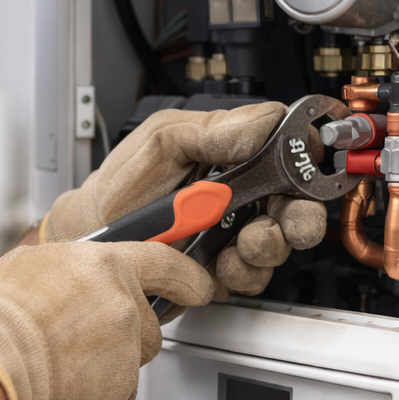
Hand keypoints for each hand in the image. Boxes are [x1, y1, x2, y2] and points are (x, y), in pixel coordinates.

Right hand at [0, 240, 213, 399]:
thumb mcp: (30, 266)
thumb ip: (71, 269)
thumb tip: (77, 275)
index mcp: (104, 265)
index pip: (165, 263)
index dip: (188, 276)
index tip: (201, 286)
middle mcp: (122, 305)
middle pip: (146, 325)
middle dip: (124, 336)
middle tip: (81, 340)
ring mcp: (123, 350)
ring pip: (130, 362)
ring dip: (106, 367)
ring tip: (59, 363)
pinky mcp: (118, 391)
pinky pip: (116, 397)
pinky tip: (59, 387)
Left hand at [42, 104, 325, 297]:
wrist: (93, 234)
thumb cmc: (122, 183)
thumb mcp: (161, 142)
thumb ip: (210, 132)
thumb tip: (261, 123)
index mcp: (232, 152)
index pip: (288, 148)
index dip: (305, 159)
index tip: (305, 169)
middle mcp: (240, 192)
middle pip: (297, 202)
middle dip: (299, 216)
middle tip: (288, 222)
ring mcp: (234, 231)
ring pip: (279, 243)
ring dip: (267, 246)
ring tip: (243, 244)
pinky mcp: (223, 267)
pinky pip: (252, 276)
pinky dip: (242, 273)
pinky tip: (221, 265)